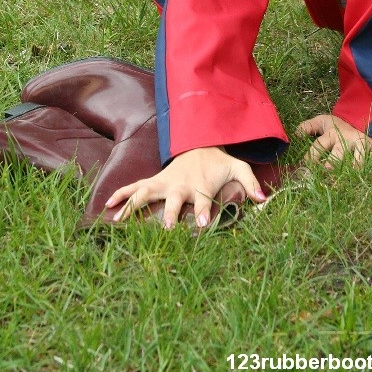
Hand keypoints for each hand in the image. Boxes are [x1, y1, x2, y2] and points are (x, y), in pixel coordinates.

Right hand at [105, 146, 266, 229]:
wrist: (200, 144)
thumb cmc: (218, 162)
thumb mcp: (238, 168)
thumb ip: (250, 182)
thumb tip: (263, 199)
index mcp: (200, 185)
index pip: (203, 200)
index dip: (203, 211)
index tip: (203, 222)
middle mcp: (180, 186)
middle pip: (173, 200)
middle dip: (169, 212)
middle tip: (166, 227)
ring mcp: (164, 183)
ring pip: (145, 193)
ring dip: (133, 205)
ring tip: (117, 220)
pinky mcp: (154, 182)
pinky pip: (134, 188)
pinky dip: (121, 195)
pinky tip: (108, 206)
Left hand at [297, 114, 371, 167]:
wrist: (357, 116)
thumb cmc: (336, 125)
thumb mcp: (320, 122)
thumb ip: (307, 127)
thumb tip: (295, 134)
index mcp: (330, 134)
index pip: (319, 145)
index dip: (312, 156)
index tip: (306, 167)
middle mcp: (345, 138)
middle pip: (339, 152)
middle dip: (333, 162)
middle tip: (328, 171)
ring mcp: (360, 141)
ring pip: (359, 154)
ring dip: (357, 164)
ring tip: (354, 173)